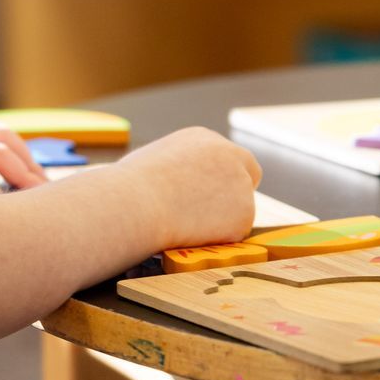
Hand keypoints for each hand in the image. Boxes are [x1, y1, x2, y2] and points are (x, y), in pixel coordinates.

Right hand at [111, 126, 259, 250]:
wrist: (136, 203)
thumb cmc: (130, 186)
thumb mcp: (153, 161)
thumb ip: (177, 168)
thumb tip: (171, 185)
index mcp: (204, 139)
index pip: (228, 157)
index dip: (221, 177)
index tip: (210, 193)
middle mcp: (230, 156)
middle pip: (248, 175)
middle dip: (236, 195)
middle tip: (216, 216)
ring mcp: (241, 185)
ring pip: (240, 210)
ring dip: (221, 221)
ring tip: (184, 226)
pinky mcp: (244, 215)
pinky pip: (233, 234)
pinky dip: (217, 240)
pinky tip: (190, 234)